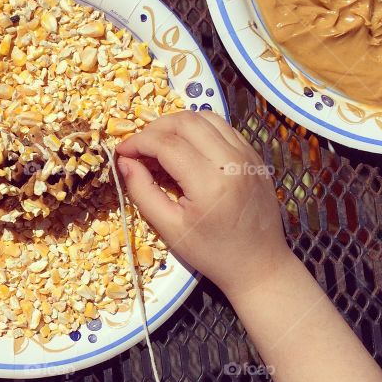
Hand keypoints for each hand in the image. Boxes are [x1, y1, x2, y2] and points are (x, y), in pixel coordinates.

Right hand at [115, 111, 291, 299]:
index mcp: (210, 183)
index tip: (121, 151)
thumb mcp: (169, 228)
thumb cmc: (212, 253)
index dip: (138, 142)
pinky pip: (223, 128)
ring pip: (206, 116)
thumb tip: (124, 162)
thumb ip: (143, 192)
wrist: (260, 265)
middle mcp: (233, 161)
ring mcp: (248, 155)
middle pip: (186, 121)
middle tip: (139, 147)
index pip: (166, 144)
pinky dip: (199, 129)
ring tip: (160, 143)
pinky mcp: (255, 156)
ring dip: (177, 124)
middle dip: (155, 128)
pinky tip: (187, 148)